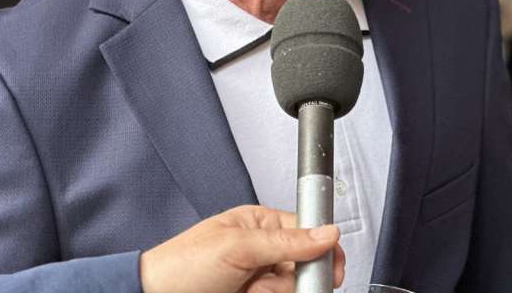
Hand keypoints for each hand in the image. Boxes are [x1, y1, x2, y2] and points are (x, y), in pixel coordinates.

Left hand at [140, 205, 344, 292]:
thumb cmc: (182, 266)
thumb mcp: (237, 247)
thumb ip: (285, 241)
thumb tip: (327, 232)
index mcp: (260, 225)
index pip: (308, 231)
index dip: (322, 250)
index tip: (329, 268)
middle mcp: (264, 253)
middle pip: (305, 268)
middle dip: (289, 281)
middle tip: (267, 283)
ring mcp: (259, 281)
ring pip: (292, 291)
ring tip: (247, 291)